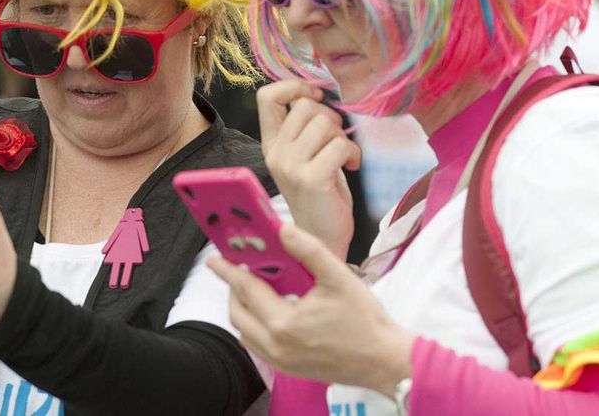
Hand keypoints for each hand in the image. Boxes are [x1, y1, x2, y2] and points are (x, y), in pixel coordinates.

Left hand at [208, 224, 412, 396]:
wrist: (383, 360)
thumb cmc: (364, 320)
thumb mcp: (338, 277)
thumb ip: (308, 250)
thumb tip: (282, 230)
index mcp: (284, 322)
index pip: (246, 290)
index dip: (228, 271)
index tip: (214, 259)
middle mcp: (276, 345)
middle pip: (238, 313)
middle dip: (234, 290)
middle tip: (241, 270)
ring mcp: (280, 361)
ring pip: (245, 332)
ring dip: (244, 310)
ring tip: (257, 289)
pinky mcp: (288, 369)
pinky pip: (257, 346)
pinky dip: (255, 327)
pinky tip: (272, 312)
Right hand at [257, 80, 361, 257]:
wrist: (320, 240)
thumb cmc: (319, 195)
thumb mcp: (303, 157)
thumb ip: (303, 128)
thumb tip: (316, 94)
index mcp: (270, 145)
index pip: (267, 96)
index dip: (295, 87)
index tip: (316, 98)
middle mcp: (275, 153)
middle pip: (305, 106)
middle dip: (330, 117)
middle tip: (336, 139)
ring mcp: (291, 166)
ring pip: (325, 124)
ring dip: (343, 138)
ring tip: (343, 157)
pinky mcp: (312, 178)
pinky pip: (339, 145)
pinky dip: (352, 154)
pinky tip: (351, 167)